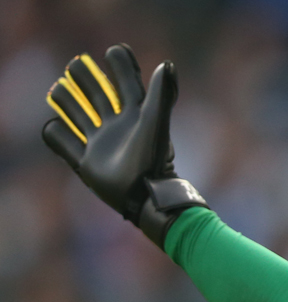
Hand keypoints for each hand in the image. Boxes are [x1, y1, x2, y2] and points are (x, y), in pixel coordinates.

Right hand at [42, 44, 205, 248]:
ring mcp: (100, 143)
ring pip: (78, 114)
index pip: (127, 82)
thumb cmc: (152, 159)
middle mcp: (117, 126)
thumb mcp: (155, 123)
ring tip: (58, 89)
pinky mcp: (86, 162)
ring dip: (66, 100)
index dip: (121, 65)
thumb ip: (161, 95)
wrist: (144, 196)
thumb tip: (167, 64)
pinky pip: (64, 143)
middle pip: (97, 94)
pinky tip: (53, 126)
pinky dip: (54, 133)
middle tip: (76, 65)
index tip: (113, 51)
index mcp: (136, 114)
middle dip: (86, 78)